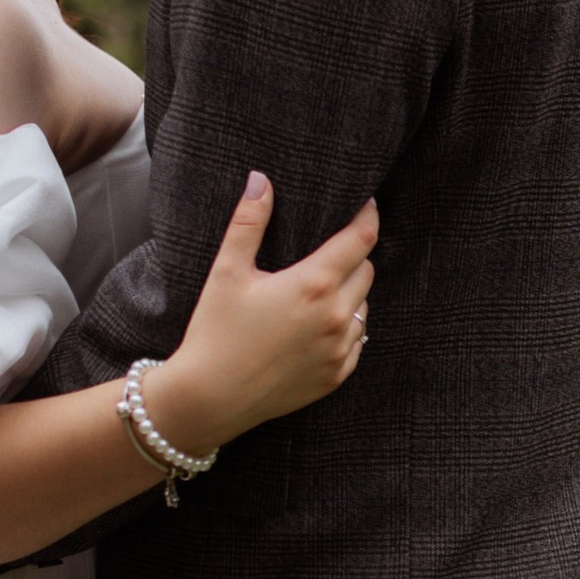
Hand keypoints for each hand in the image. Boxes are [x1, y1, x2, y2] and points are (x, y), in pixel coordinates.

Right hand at [152, 171, 377, 457]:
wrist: (211, 398)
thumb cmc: (215, 332)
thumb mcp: (227, 272)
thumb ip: (248, 222)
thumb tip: (260, 179)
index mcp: (314, 285)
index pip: (361, 240)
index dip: (368, 216)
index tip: (366, 205)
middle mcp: (336, 318)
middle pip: (366, 271)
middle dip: (353, 256)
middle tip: (327, 251)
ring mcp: (340, 350)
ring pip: (363, 307)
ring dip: (350, 293)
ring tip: (317, 290)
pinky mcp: (336, 375)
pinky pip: (357, 340)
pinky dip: (346, 327)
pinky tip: (318, 325)